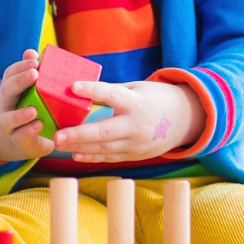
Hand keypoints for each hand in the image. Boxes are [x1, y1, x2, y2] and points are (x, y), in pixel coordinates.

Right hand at [0, 49, 54, 161]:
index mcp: (11, 89)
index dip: (21, 66)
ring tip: (33, 110)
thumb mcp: (35, 91)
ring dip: (19, 115)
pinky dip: (28, 131)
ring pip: (7, 120)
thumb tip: (31, 52)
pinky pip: (19, 137)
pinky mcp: (19, 141)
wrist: (29, 139)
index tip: (35, 60)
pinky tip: (39, 124)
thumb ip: (33, 72)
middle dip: (20, 82)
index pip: (10, 74)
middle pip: (6, 91)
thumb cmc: (34, 107)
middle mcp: (6, 105)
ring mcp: (10, 125)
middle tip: (35, 74)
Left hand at [52, 79, 201, 162]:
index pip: (111, 95)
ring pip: (105, 148)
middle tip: (57, 135)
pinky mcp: (137, 154)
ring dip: (80, 147)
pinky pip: (111, 157)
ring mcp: (137, 143)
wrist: (185, 119)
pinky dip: (93, 156)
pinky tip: (75, 153)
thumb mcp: (136, 88)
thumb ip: (111, 91)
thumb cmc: (154, 98)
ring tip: (59, 144)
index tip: (73, 86)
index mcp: (135, 102)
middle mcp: (136, 125)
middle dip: (79, 134)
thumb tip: (80, 89)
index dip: (92, 90)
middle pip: (104, 131)